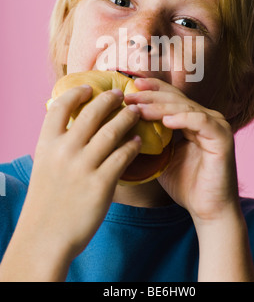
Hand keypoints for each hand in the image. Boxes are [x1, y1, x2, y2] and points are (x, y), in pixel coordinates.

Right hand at [18, 85, 141, 262]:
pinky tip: (138, 141)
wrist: (45, 237)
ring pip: (112, 130)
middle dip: (110, 99)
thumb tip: (74, 126)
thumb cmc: (46, 201)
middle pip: (92, 113)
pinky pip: (123, 156)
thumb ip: (58, 145)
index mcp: (47, 144)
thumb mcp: (44, 166)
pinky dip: (132, 145)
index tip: (89, 88)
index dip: (77, 93)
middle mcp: (64, 151)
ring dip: (127, 117)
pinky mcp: (101, 184)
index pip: (60, 106)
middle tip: (121, 94)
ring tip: (135, 112)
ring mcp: (83, 167)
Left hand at [125, 78, 238, 222]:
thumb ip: (151, 140)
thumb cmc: (186, 185)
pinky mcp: (222, 137)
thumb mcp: (162, 157)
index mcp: (193, 120)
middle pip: (176, 98)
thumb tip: (123, 128)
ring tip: (139, 108)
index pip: (171, 97)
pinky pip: (200, 121)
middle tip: (129, 93)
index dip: (151, 89)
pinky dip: (182, 119)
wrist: (208, 211)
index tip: (129, 85)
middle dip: (150, 95)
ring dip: (160, 106)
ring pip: (184, 107)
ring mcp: (216, 125)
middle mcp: (206, 118)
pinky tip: (165, 120)